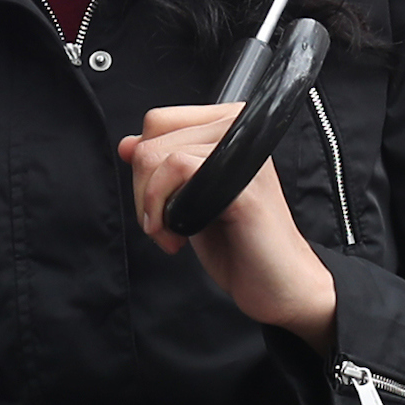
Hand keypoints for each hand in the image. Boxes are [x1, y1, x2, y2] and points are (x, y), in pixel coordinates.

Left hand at [123, 103, 339, 346]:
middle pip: (152, 138)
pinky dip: (161, 206)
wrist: (278, 284)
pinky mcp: (242, 181)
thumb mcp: (189, 197)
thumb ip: (161, 167)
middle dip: (144, 191)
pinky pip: (177, 169)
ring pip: (157, 154)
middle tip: (165, 225)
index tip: (158, 200)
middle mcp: (241, 129)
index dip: (145, 164)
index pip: (159, 121)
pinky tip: (178, 236)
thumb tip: (127, 144)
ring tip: (174, 234)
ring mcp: (243, 153)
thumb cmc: (239, 243)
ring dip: (151, 206)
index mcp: (230, 126)